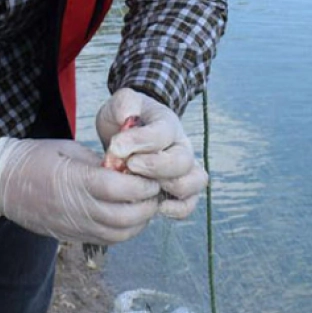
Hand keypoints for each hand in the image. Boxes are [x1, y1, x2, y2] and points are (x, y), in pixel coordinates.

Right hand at [0, 137, 161, 245]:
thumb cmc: (35, 158)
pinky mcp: (72, 236)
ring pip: (118, 234)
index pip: (120, 189)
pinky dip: (124, 231)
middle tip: (155, 191)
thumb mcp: (69, 149)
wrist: (2, 182)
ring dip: (139, 222)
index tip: (152, 176)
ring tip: (145, 205)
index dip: (142, 185)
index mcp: (76, 181)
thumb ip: (99, 163)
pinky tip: (129, 217)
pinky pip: (106, 240)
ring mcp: (74, 226)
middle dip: (147, 205)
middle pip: (124, 217)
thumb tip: (128, 170)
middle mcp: (77, 208)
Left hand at [96, 88, 207, 219]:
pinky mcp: (180, 188)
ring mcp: (185, 168)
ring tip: (145, 186)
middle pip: (183, 160)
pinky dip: (178, 209)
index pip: (163, 132)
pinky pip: (190, 203)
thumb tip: (127, 117)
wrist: (130, 130)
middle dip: (155, 166)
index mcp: (167, 122)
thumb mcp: (121, 104)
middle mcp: (182, 145)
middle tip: (129, 166)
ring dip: (172, 187)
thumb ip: (123, 103)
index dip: (140, 141)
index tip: (115, 147)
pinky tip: (157, 207)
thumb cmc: (126, 117)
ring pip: (196, 181)